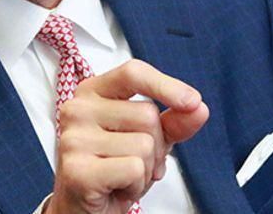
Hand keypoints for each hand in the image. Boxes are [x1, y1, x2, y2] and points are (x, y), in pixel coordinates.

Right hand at [44, 59, 208, 213]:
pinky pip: (134, 168)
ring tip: (123, 176)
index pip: (133, 73)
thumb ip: (174, 122)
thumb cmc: (113, 167)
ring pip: (144, 144)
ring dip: (145, 169)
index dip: (166, 85)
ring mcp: (74, 139)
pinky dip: (136, 184)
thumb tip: (198, 109)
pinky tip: (117, 188)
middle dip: (155, 146)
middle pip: (147, 114)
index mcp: (93, 92)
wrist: (84, 208)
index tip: (192, 101)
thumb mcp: (149, 139)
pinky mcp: (77, 170)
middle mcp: (77, 109)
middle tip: (134, 162)